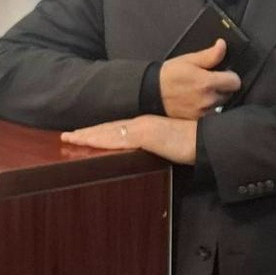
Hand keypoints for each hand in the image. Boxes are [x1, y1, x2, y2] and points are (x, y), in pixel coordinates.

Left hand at [62, 115, 197, 164]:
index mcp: (147, 126)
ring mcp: (141, 129)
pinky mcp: (144, 136)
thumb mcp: (173, 143)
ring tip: (69, 139)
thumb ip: (161, 145)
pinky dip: (99, 140)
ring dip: (87, 136)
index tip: (84, 134)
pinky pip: (116, 139)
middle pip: (107, 129)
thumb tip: (156, 150)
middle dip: (87, 133)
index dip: (100, 131)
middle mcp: (141, 124)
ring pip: (107, 133)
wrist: (208, 138)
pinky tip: (87, 142)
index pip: (117, 129)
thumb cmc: (195, 141)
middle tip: (67, 136)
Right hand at [160, 39, 241, 118]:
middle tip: (209, 82)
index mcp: (208, 83)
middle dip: (223, 87)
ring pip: (221, 105)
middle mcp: (208, 100)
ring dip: (216, 98)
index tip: (223, 74)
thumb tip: (223, 45)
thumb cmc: (169, 75)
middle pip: (229, 94)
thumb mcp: (189, 60)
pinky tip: (198, 102)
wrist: (151, 92)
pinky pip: (211, 114)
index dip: (230, 76)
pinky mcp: (197, 120)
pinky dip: (208, 109)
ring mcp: (203, 112)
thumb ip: (210, 55)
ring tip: (202, 92)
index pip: (235, 82)